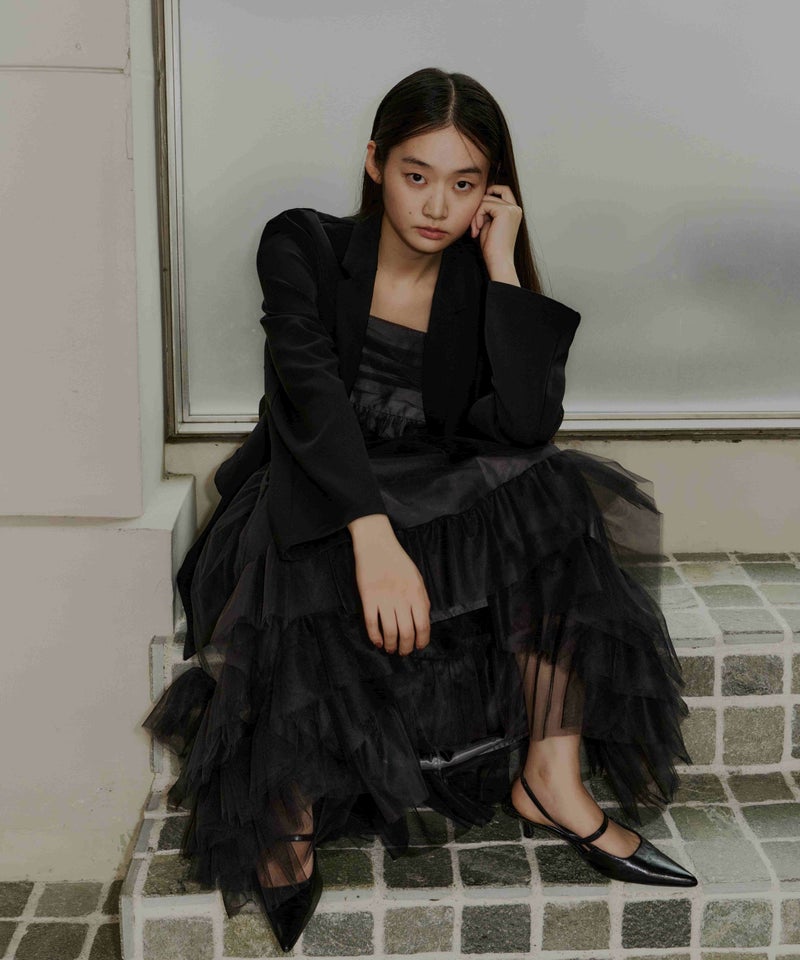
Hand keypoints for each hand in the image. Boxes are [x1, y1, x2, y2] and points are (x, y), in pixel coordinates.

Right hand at [351, 531, 430, 655]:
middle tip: (403, 651)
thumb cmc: (398, 561)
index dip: (422, 640)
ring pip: (389, 631)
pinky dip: (375, 637)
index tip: (419, 646)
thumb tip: (423, 622)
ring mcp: (384, 598)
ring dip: (391, 645)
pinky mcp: (368, 598)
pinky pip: (371, 624)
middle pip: (406, 632)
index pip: (423, 625)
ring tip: (390, 648)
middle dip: (406, 647)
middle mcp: (401, 598)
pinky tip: (378, 642)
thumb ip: (421, 599)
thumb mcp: (417, 578)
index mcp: (416, 593)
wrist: (376, 544)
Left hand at [470, 184, 522, 283]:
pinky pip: (484, 205)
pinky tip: (478, 230)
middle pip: (492, 192)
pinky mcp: (505, 211)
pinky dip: (477, 217)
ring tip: (475, 230)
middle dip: (479, 207)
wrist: (498, 261)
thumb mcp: (488, 224)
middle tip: (475, 226)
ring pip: (486, 199)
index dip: (489, 194)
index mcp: (514, 212)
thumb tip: (479, 197)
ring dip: (476, 214)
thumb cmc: (492, 248)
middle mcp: (515, 208)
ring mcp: (512, 209)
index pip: (502, 190)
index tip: (478, 210)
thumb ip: (486, 210)